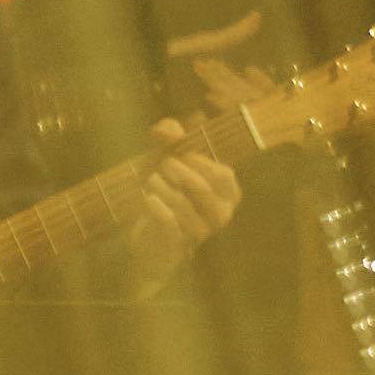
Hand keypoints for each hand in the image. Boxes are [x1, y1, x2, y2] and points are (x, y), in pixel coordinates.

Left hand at [123, 120, 241, 277]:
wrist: (148, 236)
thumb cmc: (164, 192)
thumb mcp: (163, 159)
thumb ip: (168, 136)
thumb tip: (170, 130)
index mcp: (227, 195)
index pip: (223, 175)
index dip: (200, 161)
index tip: (180, 153)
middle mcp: (220, 215)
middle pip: (203, 188)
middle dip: (178, 170)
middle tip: (162, 164)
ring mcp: (200, 232)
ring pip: (183, 204)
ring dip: (162, 186)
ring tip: (150, 180)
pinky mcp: (178, 244)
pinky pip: (168, 221)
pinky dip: (155, 206)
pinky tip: (147, 198)